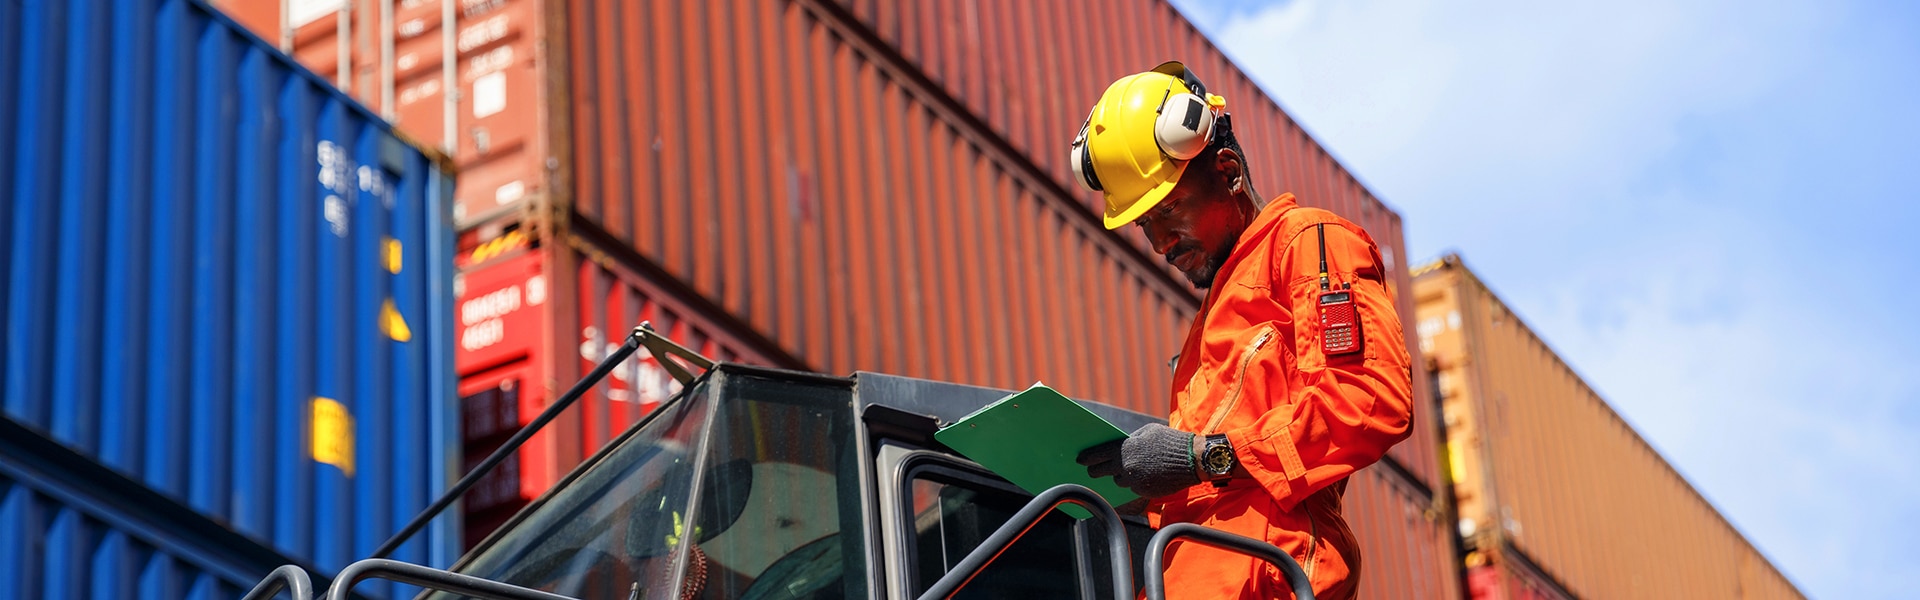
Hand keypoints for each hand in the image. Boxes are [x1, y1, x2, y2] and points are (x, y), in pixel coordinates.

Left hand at [1076, 423, 1200, 499]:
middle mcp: (1127, 467)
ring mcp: (1135, 481)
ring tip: (1126, 470)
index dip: (1087, 457)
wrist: (1192, 460)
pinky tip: (1144, 476)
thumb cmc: (1170, 441)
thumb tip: (1121, 446)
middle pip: (1103, 471)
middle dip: (1095, 471)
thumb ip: (1131, 440)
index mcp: (1125, 449)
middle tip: (1091, 471)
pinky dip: (1136, 482)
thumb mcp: (1148, 432)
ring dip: (1121, 476)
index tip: (1079, 460)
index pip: (1099, 454)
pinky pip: (1134, 487)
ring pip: (1119, 481)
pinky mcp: (1144, 491)